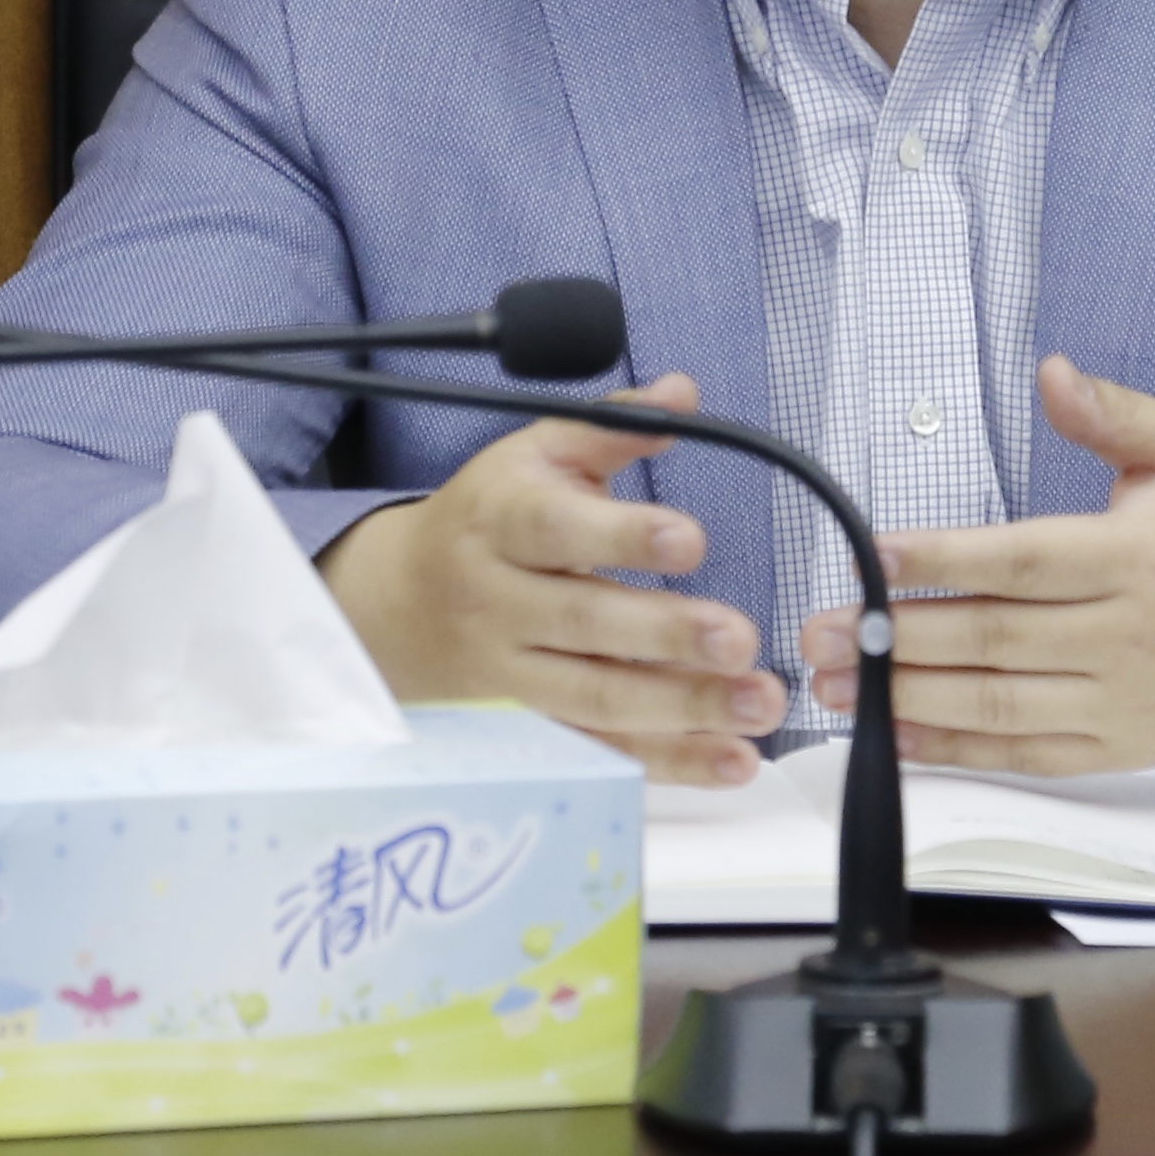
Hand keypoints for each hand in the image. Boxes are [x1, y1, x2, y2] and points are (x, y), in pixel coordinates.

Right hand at [323, 372, 785, 785]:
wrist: (398, 602)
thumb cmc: (492, 515)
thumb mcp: (537, 453)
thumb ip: (614, 425)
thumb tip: (684, 392)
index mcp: (505, 521)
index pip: (558, 530)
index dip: (623, 537)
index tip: (691, 540)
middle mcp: (502, 602)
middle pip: (582, 624)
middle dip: (665, 635)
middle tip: (740, 640)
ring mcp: (512, 674)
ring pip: (595, 700)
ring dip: (682, 709)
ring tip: (757, 705)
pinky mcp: (530, 728)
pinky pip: (600, 752)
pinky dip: (668, 762)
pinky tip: (731, 760)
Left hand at [797, 355, 1154, 774]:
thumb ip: (1116, 413)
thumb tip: (1051, 372)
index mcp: (1140, 556)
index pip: (1023, 561)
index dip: (942, 560)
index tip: (872, 557)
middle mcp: (1127, 635)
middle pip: (995, 638)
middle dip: (898, 635)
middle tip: (820, 627)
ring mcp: (1120, 701)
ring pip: (998, 705)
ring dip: (907, 696)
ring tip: (836, 679)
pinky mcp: (1116, 746)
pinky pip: (1023, 753)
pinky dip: (954, 749)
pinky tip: (897, 731)